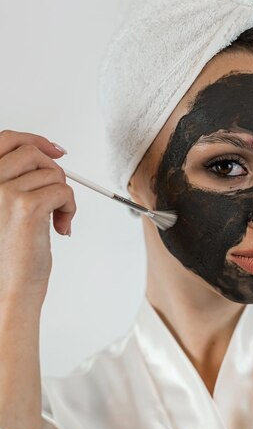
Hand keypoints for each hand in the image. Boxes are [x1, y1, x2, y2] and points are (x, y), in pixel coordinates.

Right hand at [0, 130, 75, 303]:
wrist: (10, 289)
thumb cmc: (11, 254)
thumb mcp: (8, 207)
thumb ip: (18, 180)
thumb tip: (49, 153)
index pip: (6, 139)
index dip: (34, 140)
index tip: (56, 151)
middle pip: (34, 154)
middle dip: (55, 175)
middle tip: (57, 200)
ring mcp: (5, 192)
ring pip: (53, 174)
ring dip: (64, 197)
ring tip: (56, 220)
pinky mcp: (27, 207)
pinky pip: (63, 191)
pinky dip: (70, 209)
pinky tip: (61, 227)